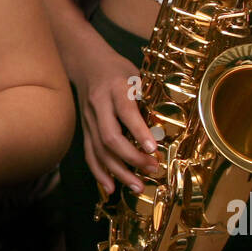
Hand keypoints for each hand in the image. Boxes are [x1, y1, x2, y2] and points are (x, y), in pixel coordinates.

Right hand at [71, 33, 161, 197]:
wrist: (87, 63)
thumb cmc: (118, 70)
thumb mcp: (137, 74)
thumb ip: (147, 98)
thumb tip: (166, 126)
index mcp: (115, 88)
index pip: (126, 113)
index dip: (139, 132)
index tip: (153, 149)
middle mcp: (99, 105)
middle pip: (110, 137)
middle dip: (131, 157)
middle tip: (152, 169)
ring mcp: (89, 119)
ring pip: (99, 150)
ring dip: (118, 171)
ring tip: (137, 186)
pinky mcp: (85, 129)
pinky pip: (90, 154)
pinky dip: (99, 172)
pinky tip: (111, 187)